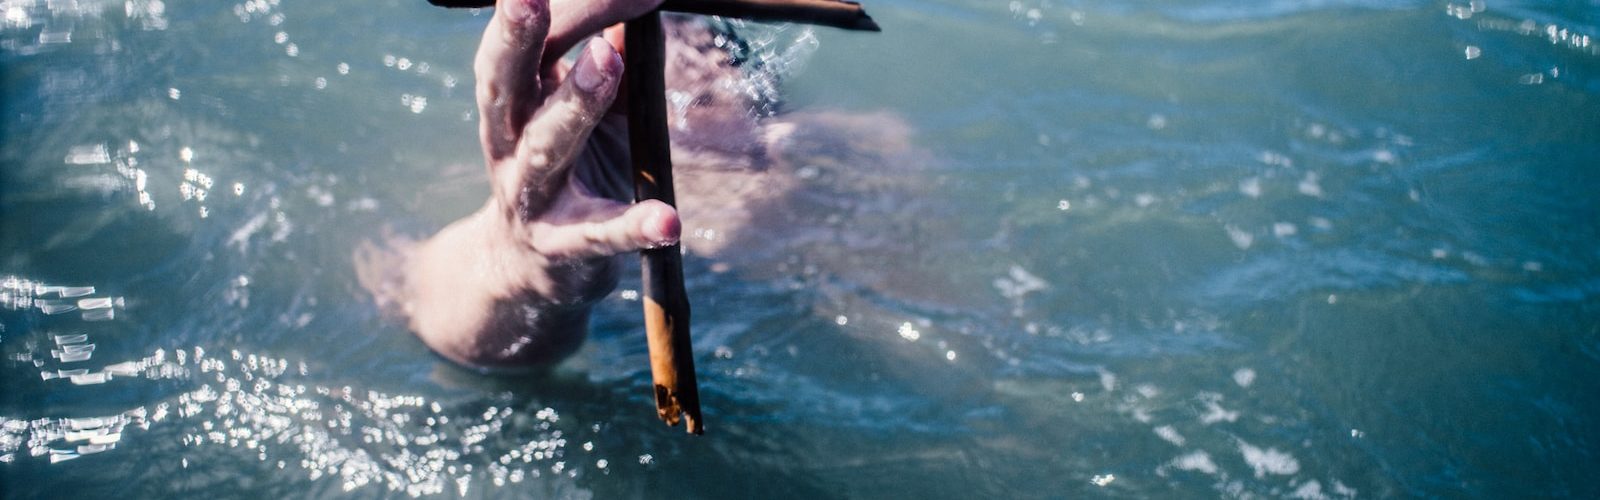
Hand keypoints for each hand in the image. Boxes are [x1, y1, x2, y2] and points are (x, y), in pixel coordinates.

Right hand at [404, 0, 676, 368]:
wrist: (525, 271)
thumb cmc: (570, 168)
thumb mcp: (592, 111)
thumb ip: (616, 62)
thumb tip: (640, 7)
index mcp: (512, 102)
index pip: (525, 45)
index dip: (550, 10)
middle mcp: (507, 144)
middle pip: (506, 85)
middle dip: (518, 38)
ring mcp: (530, 198)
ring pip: (547, 148)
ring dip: (576, 103)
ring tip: (608, 62)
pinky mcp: (561, 248)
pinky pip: (597, 235)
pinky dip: (632, 226)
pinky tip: (669, 219)